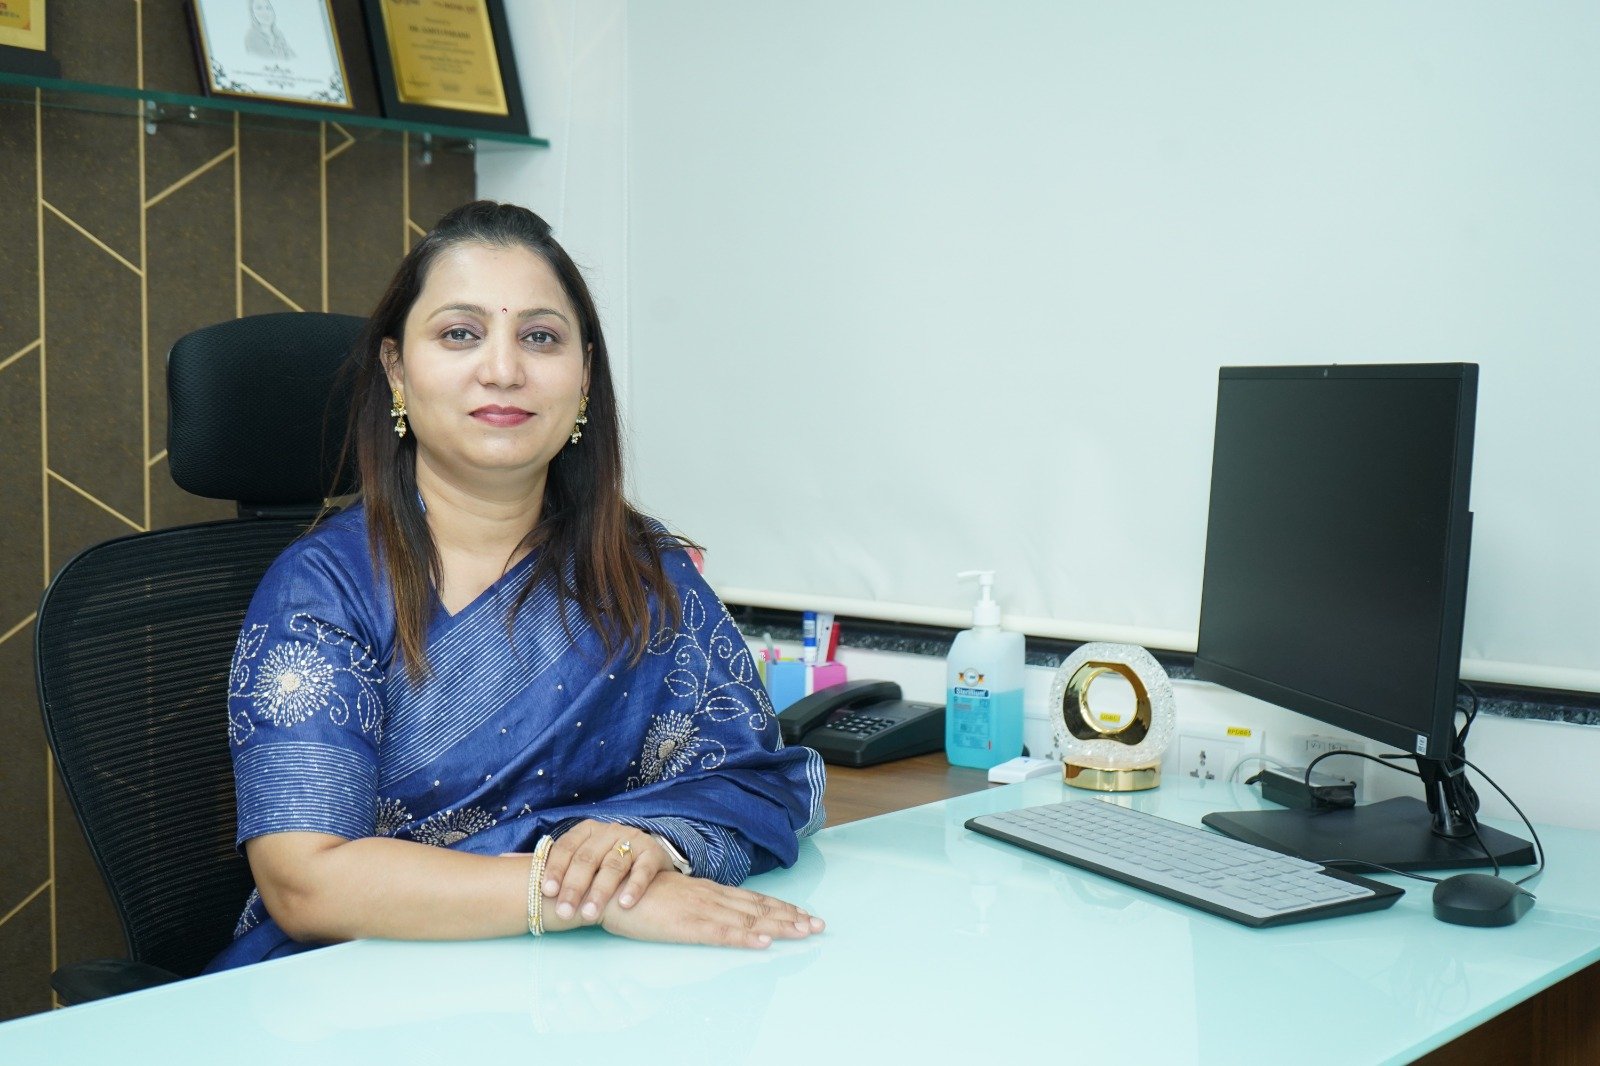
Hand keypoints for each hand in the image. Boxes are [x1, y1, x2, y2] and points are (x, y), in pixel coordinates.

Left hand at [542, 819, 668, 922]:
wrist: (648, 864)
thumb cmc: (605, 867)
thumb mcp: (583, 860)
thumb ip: (555, 864)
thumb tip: (509, 868)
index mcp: (587, 831)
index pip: (566, 847)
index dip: (555, 869)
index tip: (547, 892)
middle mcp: (609, 832)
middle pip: (587, 859)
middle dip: (574, 887)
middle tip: (564, 912)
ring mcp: (632, 840)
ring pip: (612, 866)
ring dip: (600, 891)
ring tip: (589, 914)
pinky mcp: (653, 853)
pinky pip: (643, 870)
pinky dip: (634, 887)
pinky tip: (624, 904)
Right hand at [598, 871, 825, 948]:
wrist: (606, 888)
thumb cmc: (634, 895)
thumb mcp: (670, 900)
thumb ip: (693, 904)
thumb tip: (713, 914)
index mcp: (706, 891)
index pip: (751, 900)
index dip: (780, 907)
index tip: (804, 915)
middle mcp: (709, 897)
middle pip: (758, 908)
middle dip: (790, 916)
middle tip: (819, 925)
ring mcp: (700, 910)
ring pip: (748, 919)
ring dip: (779, 925)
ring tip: (804, 931)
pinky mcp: (686, 925)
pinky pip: (721, 934)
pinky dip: (745, 938)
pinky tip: (764, 942)